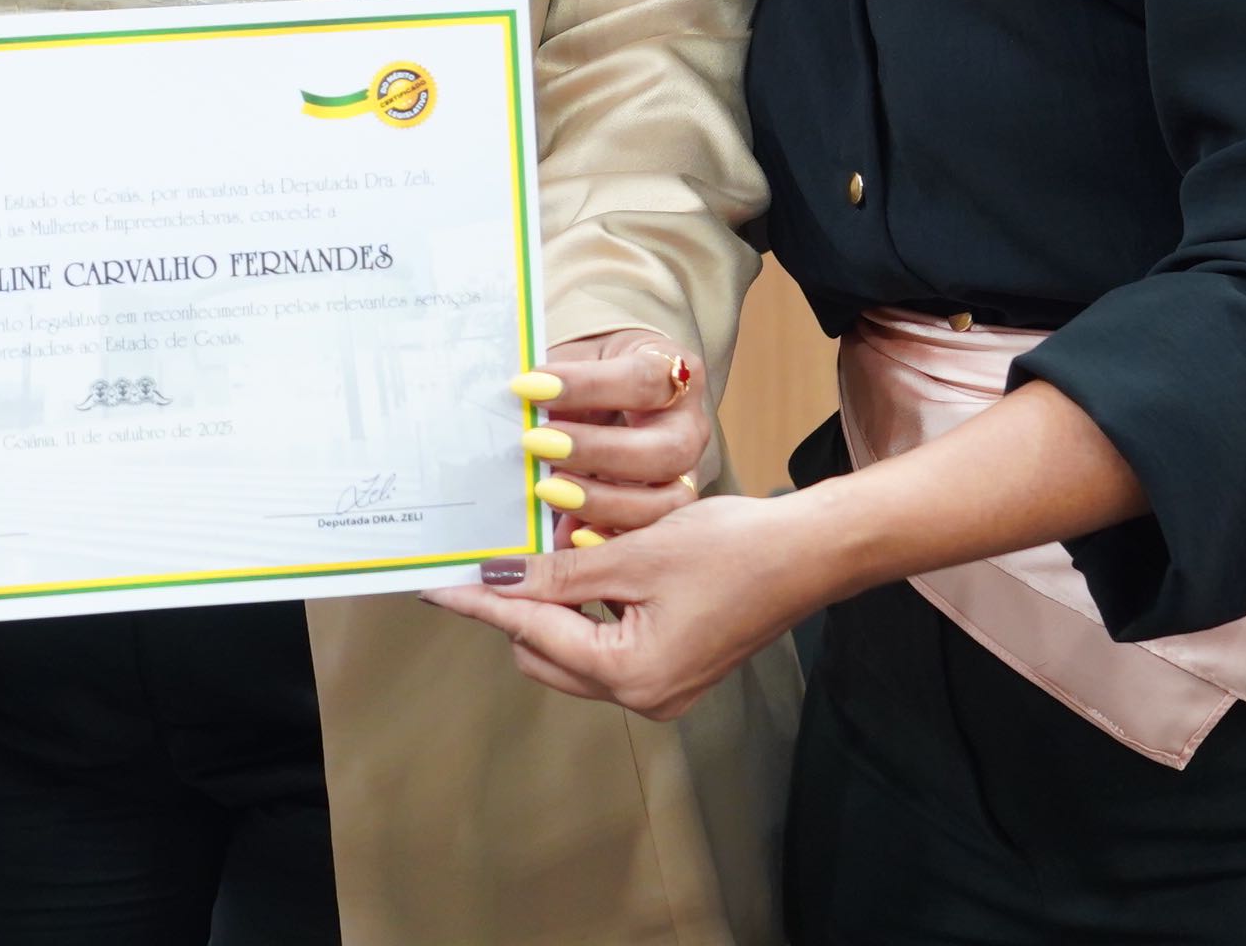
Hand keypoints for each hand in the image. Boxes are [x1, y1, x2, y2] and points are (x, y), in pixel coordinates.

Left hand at [423, 492, 824, 720]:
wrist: (811, 554)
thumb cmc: (735, 550)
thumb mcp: (636, 552)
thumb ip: (561, 570)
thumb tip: (498, 577)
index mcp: (630, 674)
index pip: (529, 633)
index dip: (479, 603)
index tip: (434, 584)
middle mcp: (643, 695)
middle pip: (543, 656)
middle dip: (516, 608)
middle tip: (498, 552)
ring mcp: (660, 688)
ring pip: (572, 652)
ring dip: (552, 606)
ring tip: (547, 551)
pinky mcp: (673, 669)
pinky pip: (606, 646)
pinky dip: (587, 610)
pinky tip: (589, 566)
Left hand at [518, 328, 712, 537]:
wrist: (615, 388)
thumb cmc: (593, 370)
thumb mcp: (576, 360)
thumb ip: (555, 384)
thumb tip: (512, 404)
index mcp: (670, 369)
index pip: (641, 379)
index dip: (586, 385)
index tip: (530, 386)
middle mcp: (689, 425)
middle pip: (666, 450)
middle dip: (598, 452)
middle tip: (538, 444)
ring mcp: (687, 473)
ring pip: (667, 502)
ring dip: (602, 501)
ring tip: (548, 491)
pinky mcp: (668, 511)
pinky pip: (649, 536)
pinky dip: (607, 538)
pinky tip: (569, 535)